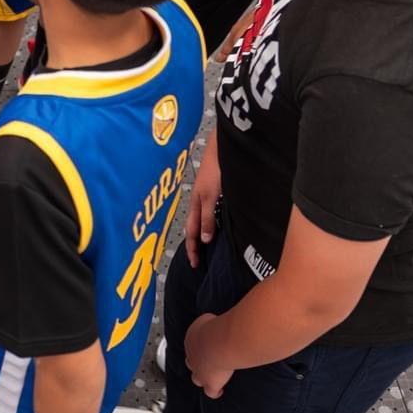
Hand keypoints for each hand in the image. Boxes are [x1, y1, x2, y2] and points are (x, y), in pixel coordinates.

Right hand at [185, 139, 220, 267]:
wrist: (221, 147)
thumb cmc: (215, 169)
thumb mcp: (211, 196)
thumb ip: (208, 217)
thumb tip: (204, 239)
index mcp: (196, 205)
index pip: (191, 233)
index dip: (192, 250)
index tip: (195, 265)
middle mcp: (199, 202)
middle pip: (194, 228)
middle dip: (195, 245)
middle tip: (198, 261)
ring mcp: (206, 196)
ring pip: (202, 220)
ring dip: (202, 234)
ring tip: (206, 247)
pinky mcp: (214, 191)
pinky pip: (210, 212)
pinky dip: (211, 223)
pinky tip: (218, 225)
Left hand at [185, 314, 234, 398]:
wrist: (219, 342)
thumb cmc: (216, 328)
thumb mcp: (208, 318)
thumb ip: (207, 323)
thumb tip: (211, 321)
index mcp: (191, 340)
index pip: (192, 344)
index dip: (199, 347)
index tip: (207, 346)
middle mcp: (192, 357)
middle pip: (191, 362)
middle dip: (197, 363)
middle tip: (206, 362)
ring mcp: (200, 372)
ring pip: (196, 378)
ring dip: (202, 378)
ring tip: (210, 377)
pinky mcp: (211, 383)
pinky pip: (211, 392)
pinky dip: (215, 392)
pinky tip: (220, 391)